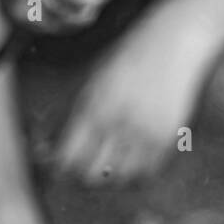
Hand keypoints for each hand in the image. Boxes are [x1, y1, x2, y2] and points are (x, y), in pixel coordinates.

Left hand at [55, 6, 220, 183]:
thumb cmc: (130, 58)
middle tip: (84, 169)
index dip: (60, 171)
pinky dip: (138, 174)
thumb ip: (71, 116)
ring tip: (111, 166)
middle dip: (83, 176)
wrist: (175, 44)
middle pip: (91, 175)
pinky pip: (149, 172)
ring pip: (121, 179)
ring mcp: (145, 133)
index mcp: (92, 109)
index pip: (67, 159)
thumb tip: (48, 148)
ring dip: (112, 178)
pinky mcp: (168, 136)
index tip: (60, 169)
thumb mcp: (91, 82)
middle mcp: (117, 125)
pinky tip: (134, 161)